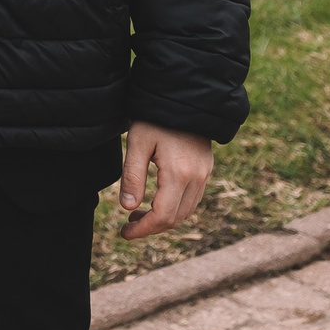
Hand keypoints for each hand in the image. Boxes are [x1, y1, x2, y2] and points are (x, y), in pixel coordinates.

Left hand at [116, 122, 213, 240]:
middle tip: (128, 226)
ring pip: (186, 211)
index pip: (163, 216)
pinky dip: (175, 208)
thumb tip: (127, 208)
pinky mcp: (206, 169)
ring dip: (163, 219)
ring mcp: (204, 174)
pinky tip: (157, 202)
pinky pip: (192, 199)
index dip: (143, 230)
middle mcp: (197, 178)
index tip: (124, 233)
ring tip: (138, 216)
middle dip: (151, 227)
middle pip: (176, 218)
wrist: (183, 96)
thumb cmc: (155, 117)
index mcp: (179, 174)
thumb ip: (132, 176)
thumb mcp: (137, 143)